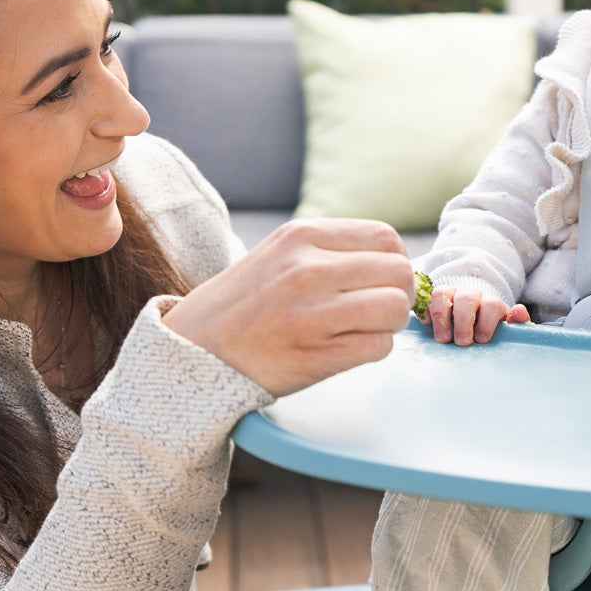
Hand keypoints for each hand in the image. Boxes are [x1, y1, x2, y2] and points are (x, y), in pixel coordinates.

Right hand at [163, 218, 414, 395]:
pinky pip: (379, 346)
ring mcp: (313, 313)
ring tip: (363, 329)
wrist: (191, 353)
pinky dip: (373, 349)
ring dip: (389, 323)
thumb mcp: (280, 254)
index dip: (394, 263)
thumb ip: (332, 250)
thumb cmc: (242, 305)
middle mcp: (309, 268)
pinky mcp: (317, 355)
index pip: (387, 238)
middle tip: (379, 309)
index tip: (382, 281)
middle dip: (399, 294)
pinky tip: (346, 348)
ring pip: (395, 308)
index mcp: (302, 235)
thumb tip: (393, 262)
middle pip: (400, 272)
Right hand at [420, 285, 529, 344]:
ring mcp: (450, 294)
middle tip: (462, 342)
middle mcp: (470, 294)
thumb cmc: (490, 324)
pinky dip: (425, 310)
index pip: (490, 304)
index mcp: (490, 301)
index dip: (486, 322)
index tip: (482, 339)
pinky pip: (426, 298)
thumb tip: (520, 311)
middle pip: (466, 299)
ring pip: (443, 294)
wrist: (474, 311)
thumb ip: (516, 321)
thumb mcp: (505, 324)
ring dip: (441, 316)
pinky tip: (427, 325)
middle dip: (463, 321)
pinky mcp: (434, 299)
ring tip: (443, 339)